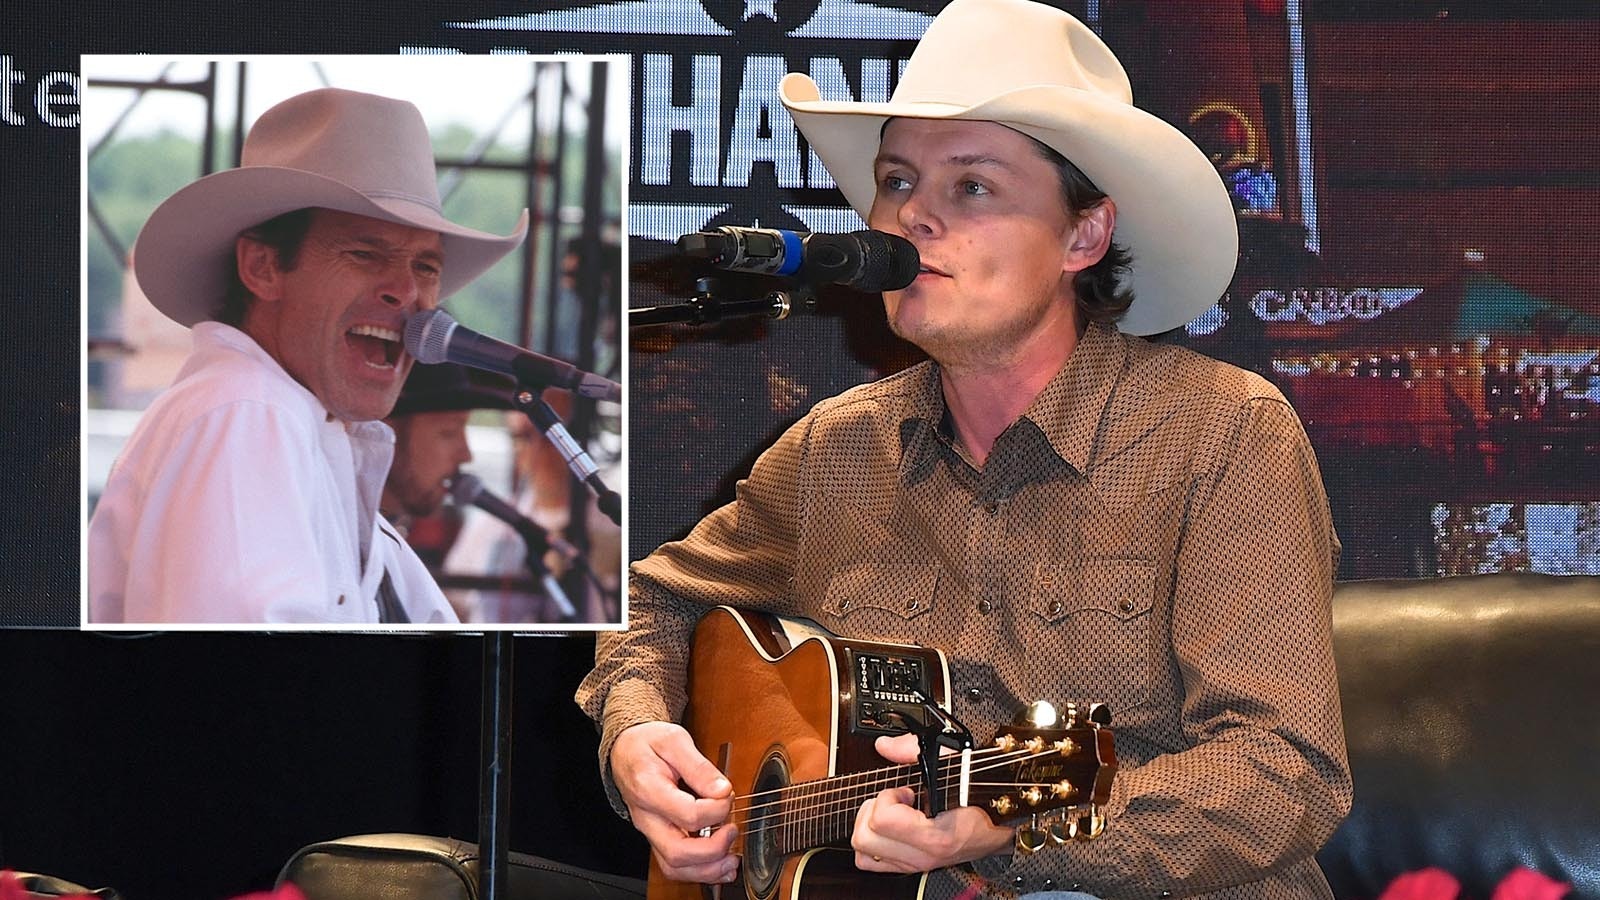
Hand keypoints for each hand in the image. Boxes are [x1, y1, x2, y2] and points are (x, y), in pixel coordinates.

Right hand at [611, 721, 738, 883]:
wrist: (625, 749)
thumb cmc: (648, 743)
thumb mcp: (674, 740)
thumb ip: (699, 767)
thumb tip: (722, 791)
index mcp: (648, 789)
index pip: (687, 814)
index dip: (716, 810)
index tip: (728, 795)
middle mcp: (646, 818)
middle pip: (676, 853)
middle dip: (712, 850)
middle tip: (732, 831)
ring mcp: (651, 831)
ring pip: (674, 867)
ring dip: (707, 870)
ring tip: (731, 860)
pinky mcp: (657, 837)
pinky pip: (675, 865)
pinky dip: (700, 871)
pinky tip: (721, 864)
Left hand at [853, 733, 1013, 872]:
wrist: (999, 826)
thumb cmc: (980, 796)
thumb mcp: (952, 763)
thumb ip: (914, 750)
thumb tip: (886, 746)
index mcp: (935, 836)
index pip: (882, 820)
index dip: (888, 797)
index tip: (906, 790)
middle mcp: (921, 856)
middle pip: (863, 838)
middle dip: (874, 810)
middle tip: (897, 800)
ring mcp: (914, 865)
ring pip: (862, 852)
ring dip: (869, 827)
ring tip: (892, 813)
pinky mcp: (908, 867)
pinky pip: (869, 862)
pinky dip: (871, 843)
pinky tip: (890, 827)